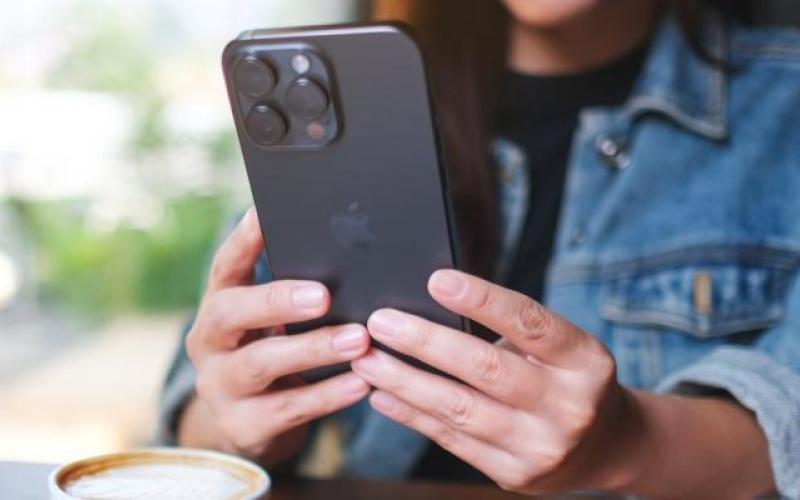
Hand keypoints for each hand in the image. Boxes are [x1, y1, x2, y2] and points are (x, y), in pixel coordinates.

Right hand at [183, 208, 370, 462]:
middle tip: (323, 295)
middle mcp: (209, 342)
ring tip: (358, 339)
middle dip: (276, 301)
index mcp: (220, 305)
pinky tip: (360, 383)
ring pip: (260, 364)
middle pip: (230, 313)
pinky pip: (287, 410)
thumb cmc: (275, 354)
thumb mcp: (273, 323)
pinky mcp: (242, 426)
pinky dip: (327, 396)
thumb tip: (351, 255)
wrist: (251, 425)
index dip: (243, 240)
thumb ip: (295, 294)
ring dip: (312, 350)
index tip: (264, 213)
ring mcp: (220, 386)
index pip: (226, 266)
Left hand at [351, 269, 637, 493]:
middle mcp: (569, 406)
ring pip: (460, 409)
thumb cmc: (567, 378)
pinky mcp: (514, 474)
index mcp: (585, 361)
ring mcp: (542, 446)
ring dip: (404, 381)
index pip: (530, 322)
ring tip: (366, 360)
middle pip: (486, 368)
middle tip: (379, 322)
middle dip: (424, 343)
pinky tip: (383, 396)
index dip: (482, 299)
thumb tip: (429, 306)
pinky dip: (412, 416)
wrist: (607, 445)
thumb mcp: (560, 348)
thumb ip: (511, 330)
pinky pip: (452, 440)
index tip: (436, 280)